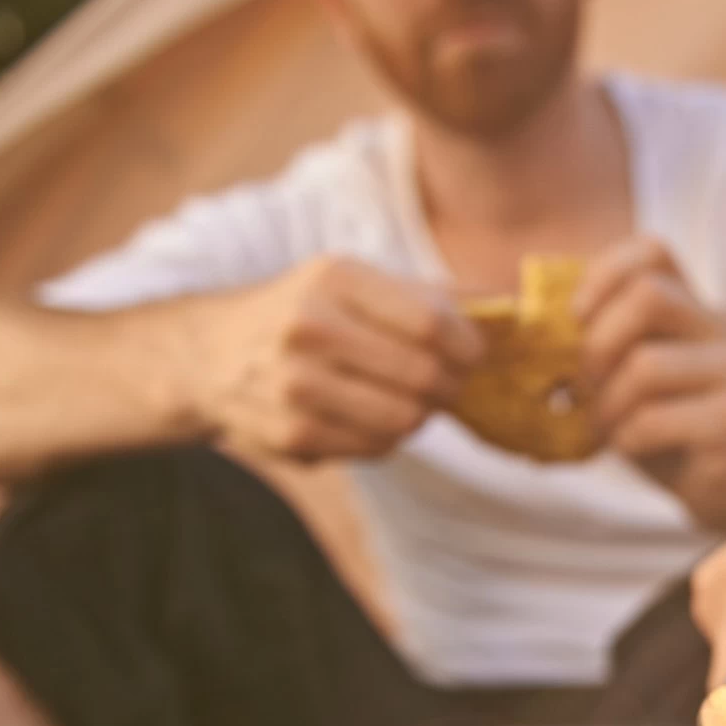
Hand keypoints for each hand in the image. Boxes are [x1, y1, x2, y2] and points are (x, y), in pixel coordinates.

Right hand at [197, 256, 480, 460]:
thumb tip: (514, 304)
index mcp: (336, 278)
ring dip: (419, 415)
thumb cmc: (309, 311)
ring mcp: (294, 383)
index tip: (474, 354)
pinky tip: (366, 416)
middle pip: (425, 376)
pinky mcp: (289, 433)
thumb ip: (435, 294)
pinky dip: (385, 437)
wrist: (211, 353)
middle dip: (450, 386)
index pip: (434, 323)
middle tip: (447, 385)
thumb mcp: (358, 282)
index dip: (470, 347)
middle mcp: (309, 326)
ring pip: (406, 420)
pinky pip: (376, 448)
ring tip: (406, 399)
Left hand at [576, 236, 725, 531]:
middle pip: (649, 296)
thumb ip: (613, 347)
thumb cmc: (686, 432)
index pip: (653, 253)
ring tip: (605, 427)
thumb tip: (545, 338)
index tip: (576, 320)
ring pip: (644, 365)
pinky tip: (632, 448)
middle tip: (585, 383)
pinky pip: (652, 420)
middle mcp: (723, 332)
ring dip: (606, 403)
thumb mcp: (649, 379)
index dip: (601, 275)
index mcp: (698, 310)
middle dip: (597, 342)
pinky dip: (625, 438)